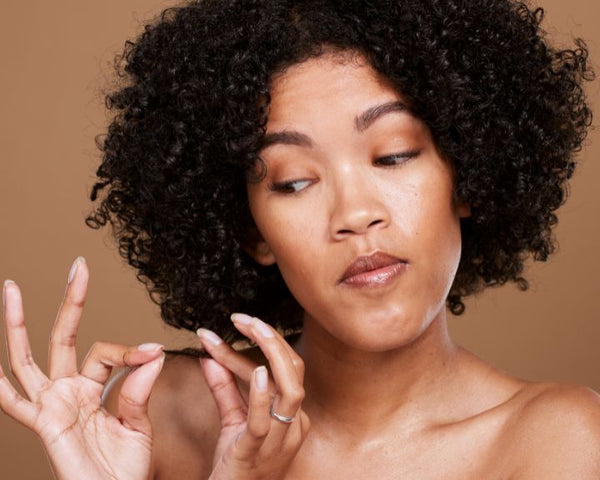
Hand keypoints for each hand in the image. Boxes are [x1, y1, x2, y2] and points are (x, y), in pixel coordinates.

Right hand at [0, 257, 164, 479]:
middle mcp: (67, 391)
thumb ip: (138, 390)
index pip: (107, 352)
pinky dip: (0, 387)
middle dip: (70, 302)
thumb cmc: (125, 468)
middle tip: (78, 266)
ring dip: (18, 324)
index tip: (153, 351)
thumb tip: (152, 352)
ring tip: (11, 288)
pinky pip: (15, 404)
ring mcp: (51, 406)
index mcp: (92, 388)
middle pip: (62, 338)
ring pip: (28, 358)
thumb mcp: (138, 423)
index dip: (131, 350)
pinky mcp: (44, 426)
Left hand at [197, 314, 309, 479]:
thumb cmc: (236, 466)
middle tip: (244, 317)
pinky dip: (260, 395)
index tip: (237, 321)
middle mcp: (293, 424)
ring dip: (272, 355)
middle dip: (272, 339)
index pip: (284, 368)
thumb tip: (209, 356)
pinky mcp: (256, 453)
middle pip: (294, 371)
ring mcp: (280, 440)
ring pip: (289, 390)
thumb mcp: (233, 421)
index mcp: (292, 416)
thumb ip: (224, 389)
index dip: (264, 342)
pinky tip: (256, 371)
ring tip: (252, 328)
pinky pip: (264, 421)